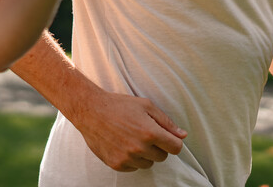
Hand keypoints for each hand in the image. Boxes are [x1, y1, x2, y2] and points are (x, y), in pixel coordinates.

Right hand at [70, 90, 186, 171]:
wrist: (90, 111)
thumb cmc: (119, 105)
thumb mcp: (146, 105)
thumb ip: (166, 122)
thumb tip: (182, 135)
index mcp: (149, 132)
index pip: (175, 148)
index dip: (173, 142)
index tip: (167, 137)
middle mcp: (139, 148)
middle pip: (163, 157)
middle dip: (158, 146)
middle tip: (145, 133)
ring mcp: (127, 158)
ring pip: (148, 163)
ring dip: (145, 154)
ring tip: (132, 138)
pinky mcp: (117, 164)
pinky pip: (134, 167)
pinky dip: (132, 159)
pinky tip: (123, 144)